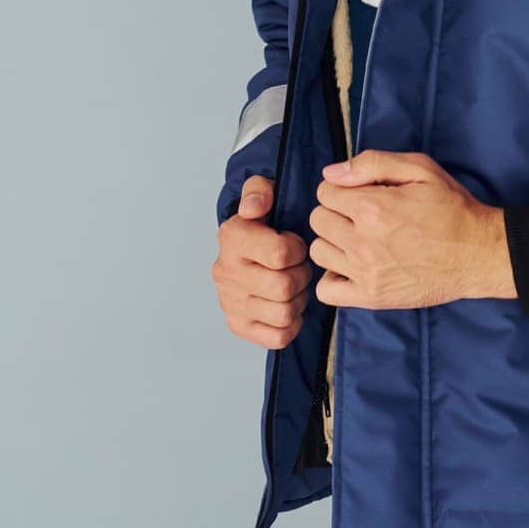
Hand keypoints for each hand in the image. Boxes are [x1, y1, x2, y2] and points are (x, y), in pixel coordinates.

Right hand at [213, 175, 315, 348]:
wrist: (243, 246)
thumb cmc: (261, 220)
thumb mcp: (261, 192)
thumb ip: (259, 190)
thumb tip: (255, 205)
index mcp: (232, 238)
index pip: (280, 254)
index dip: (299, 249)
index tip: (296, 244)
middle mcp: (226, 272)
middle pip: (284, 287)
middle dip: (302, 275)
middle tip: (300, 267)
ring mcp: (230, 302)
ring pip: (283, 313)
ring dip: (298, 300)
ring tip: (295, 285)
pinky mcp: (238, 325)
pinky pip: (277, 337)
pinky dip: (291, 324)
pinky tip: (288, 305)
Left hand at [309, 151, 516, 309]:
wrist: (478, 253)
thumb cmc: (452, 207)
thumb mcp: (421, 169)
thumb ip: (372, 163)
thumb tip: (331, 173)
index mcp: (372, 207)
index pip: (324, 192)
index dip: (342, 188)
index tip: (361, 193)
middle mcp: (363, 241)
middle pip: (318, 220)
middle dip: (335, 211)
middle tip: (362, 214)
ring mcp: (365, 273)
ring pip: (319, 251)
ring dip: (334, 241)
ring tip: (358, 239)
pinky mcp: (371, 297)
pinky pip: (326, 289)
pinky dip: (333, 276)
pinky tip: (352, 266)